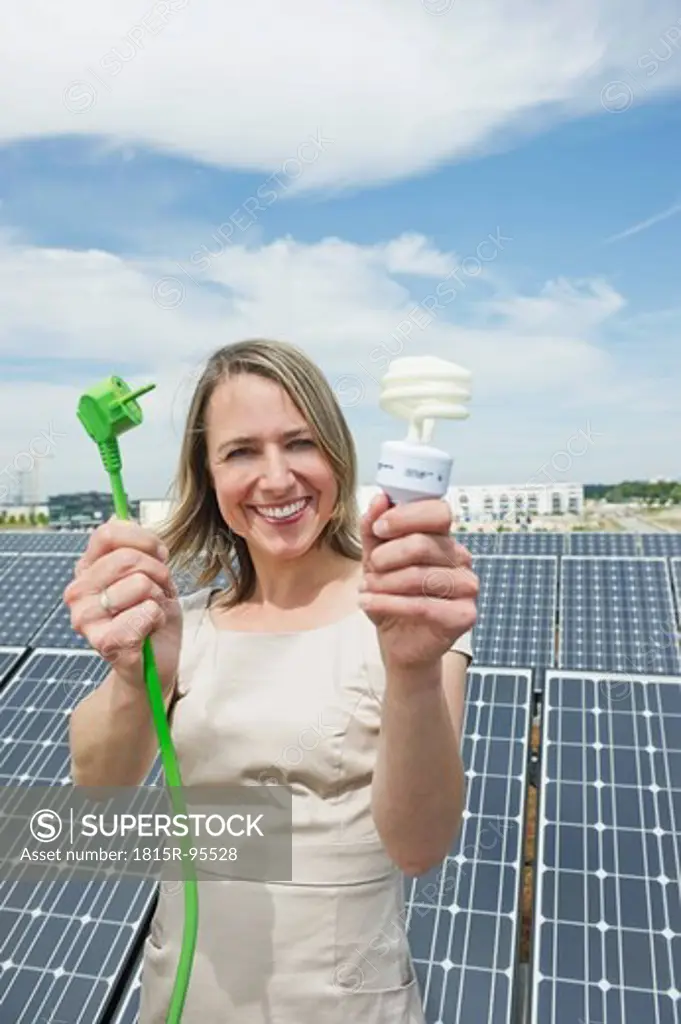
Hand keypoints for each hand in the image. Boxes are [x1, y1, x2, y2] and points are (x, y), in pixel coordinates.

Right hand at [63, 516, 181, 693]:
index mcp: (86, 570)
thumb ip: (135, 545)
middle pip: (128, 558)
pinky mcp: (104, 643)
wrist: (157, 661)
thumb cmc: (152, 615)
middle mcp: (77, 592)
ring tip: (151, 612)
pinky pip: (146, 613)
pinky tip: (148, 630)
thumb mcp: (150, 571)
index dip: (144, 540)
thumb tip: (118, 516)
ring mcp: (86, 619)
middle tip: (158, 591)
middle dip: (158, 572)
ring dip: (158, 598)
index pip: (109, 533)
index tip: (159, 555)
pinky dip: (157, 619)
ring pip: (140, 584)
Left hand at [359, 492, 477, 673]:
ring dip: (384, 583)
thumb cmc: (392, 596)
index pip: (438, 512)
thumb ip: (374, 530)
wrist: (399, 641)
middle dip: (387, 556)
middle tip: (370, 567)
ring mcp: (466, 586)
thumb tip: (379, 499)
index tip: (379, 528)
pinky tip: (368, 603)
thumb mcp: (375, 559)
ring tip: (366, 590)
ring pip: (421, 576)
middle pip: (424, 544)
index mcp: (443, 538)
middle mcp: (460, 559)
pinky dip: (388, 604)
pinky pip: (423, 606)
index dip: (406, 516)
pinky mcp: (464, 615)